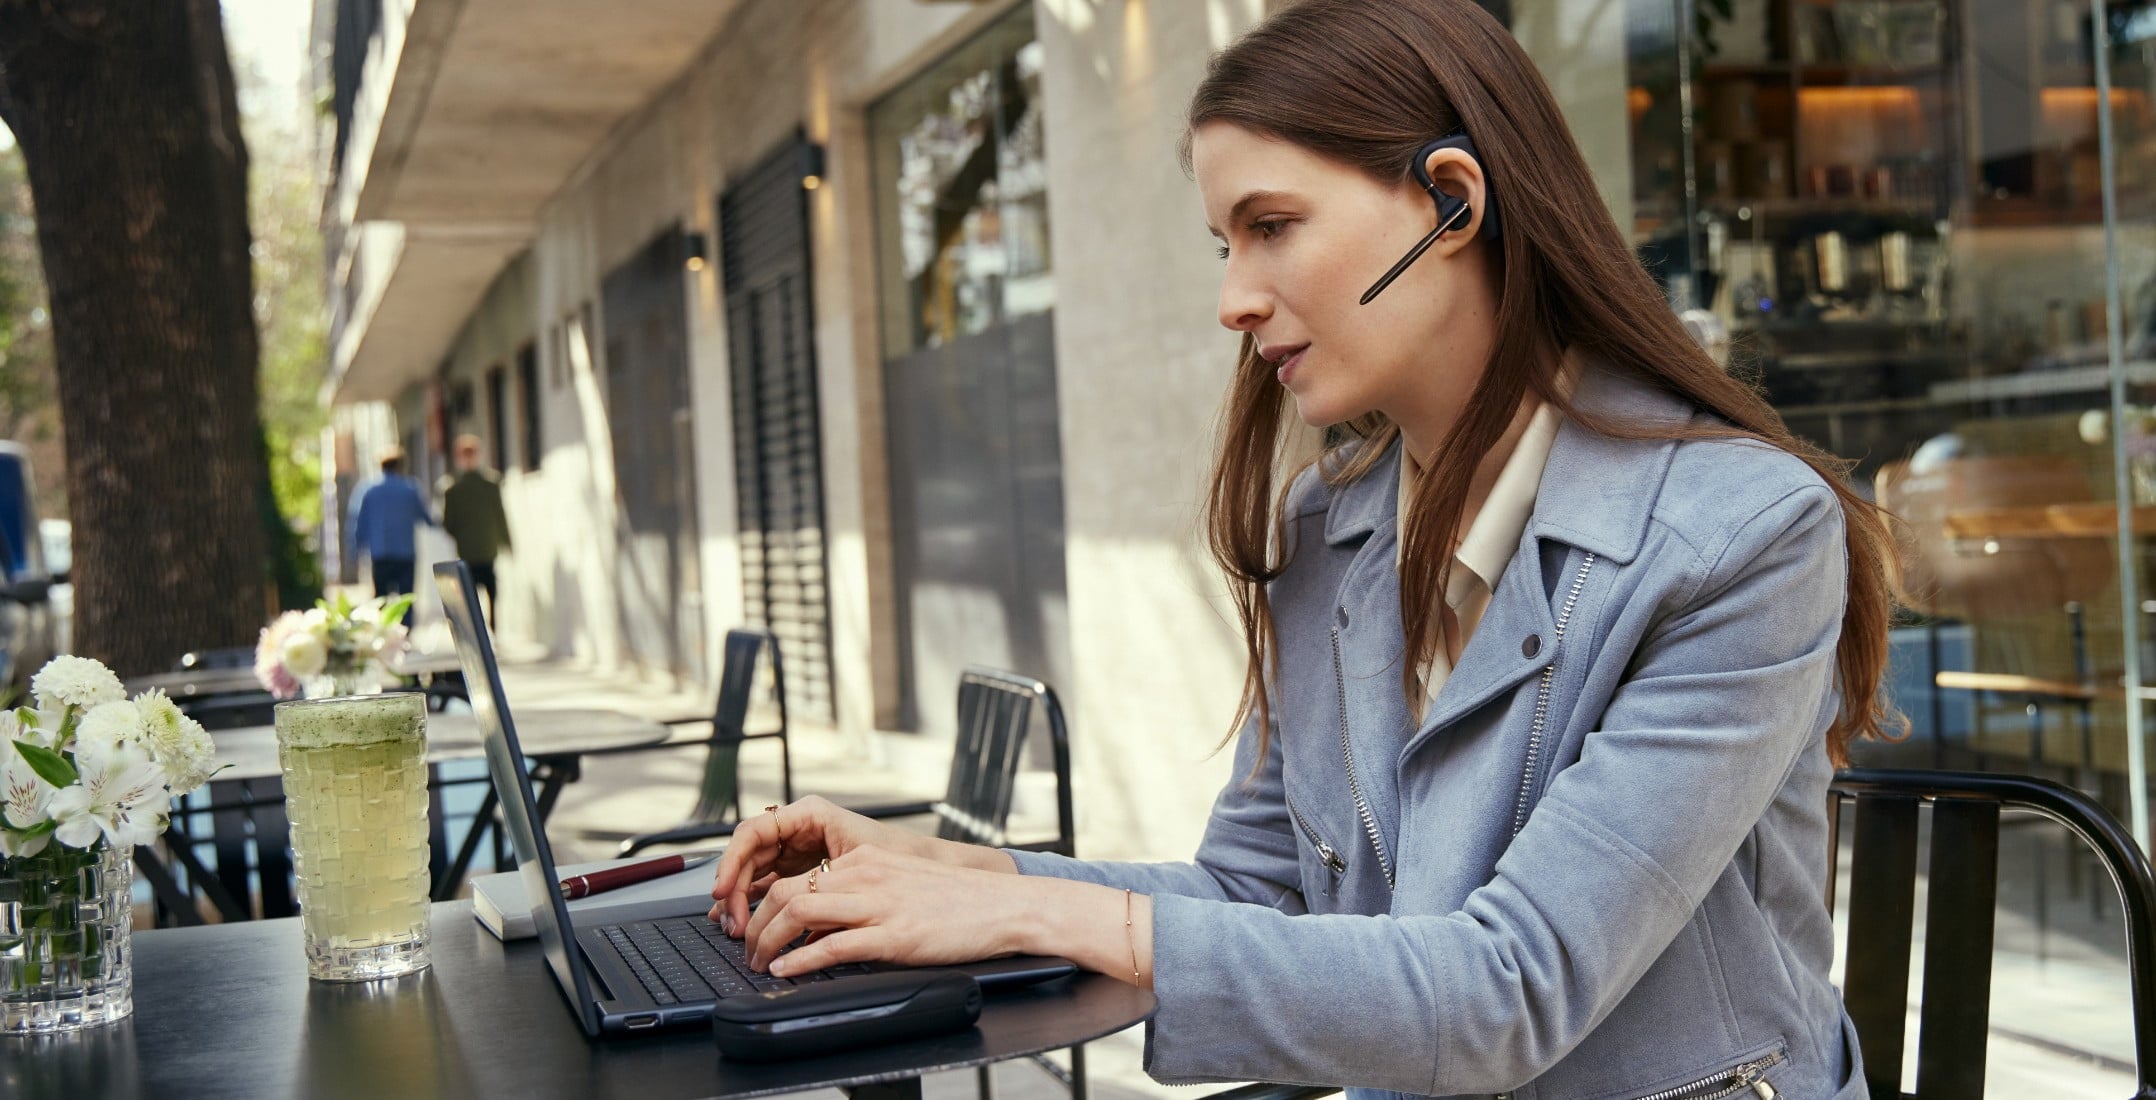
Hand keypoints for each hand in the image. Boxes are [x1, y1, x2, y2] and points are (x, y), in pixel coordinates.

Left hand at [737, 844, 1048, 974]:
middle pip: (787, 891)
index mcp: (866, 861)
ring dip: (769, 941)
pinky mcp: (894, 934)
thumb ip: (862, 897)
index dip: (764, 905)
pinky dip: (802, 959)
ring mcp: (879, 904)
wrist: (1003, 906)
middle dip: (757, 925)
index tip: (756, 928)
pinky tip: (788, 970)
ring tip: (760, 963)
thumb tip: (821, 926)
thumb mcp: (901, 884)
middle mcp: (867, 875)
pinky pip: (834, 945)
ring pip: (800, 911)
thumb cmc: (958, 901)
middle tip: (749, 950)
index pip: (796, 876)